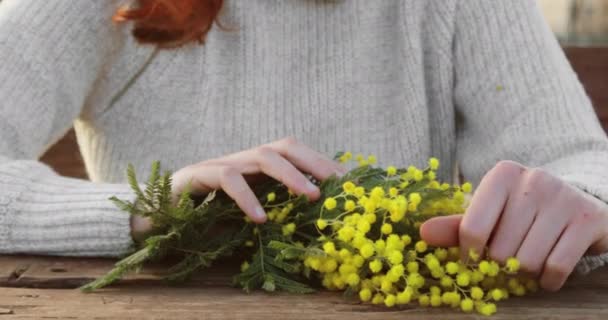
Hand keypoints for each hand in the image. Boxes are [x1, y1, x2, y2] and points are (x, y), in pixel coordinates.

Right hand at [131, 137, 344, 237]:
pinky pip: (228, 180)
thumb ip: (273, 212)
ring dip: (291, 175)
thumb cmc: (206, 214)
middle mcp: (244, 159)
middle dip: (316, 161)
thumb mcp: (246, 212)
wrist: (157, 212)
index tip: (351, 182)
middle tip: (340, 183)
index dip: (323, 164)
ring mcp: (223, 163)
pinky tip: (260, 218)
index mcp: (258, 167)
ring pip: (261, 156)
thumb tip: (313, 227)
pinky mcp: (200, 175)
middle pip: (285, 145)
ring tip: (312, 197)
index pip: (297, 155)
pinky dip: (247, 197)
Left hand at [420, 160, 607, 290]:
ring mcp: (563, 198)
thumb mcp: (490, 212)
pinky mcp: (587, 219)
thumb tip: (422, 234)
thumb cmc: (522, 211)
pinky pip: (557, 267)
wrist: (578, 202)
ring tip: (529, 259)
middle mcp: (533, 180)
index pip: (471, 229)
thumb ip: (456, 225)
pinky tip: (548, 272)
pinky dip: (548, 280)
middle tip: (509, 257)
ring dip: (524, 273)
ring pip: (527, 261)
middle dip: (501, 264)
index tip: (474, 260)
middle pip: (500, 251)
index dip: (469, 255)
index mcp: (502, 175)